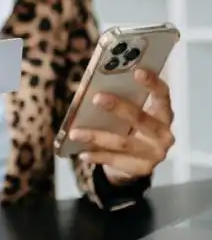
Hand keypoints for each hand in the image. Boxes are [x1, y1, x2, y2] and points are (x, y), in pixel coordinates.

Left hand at [69, 69, 174, 185]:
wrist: (136, 163)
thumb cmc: (130, 128)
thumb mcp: (131, 114)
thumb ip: (122, 102)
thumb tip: (91, 89)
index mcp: (163, 114)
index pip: (163, 95)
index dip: (152, 83)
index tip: (137, 71)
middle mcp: (164, 133)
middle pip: (141, 119)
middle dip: (119, 108)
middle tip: (96, 98)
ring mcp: (155, 153)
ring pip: (122, 142)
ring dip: (96, 136)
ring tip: (74, 132)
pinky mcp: (142, 169)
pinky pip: (115, 160)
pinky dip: (96, 155)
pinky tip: (81, 153)